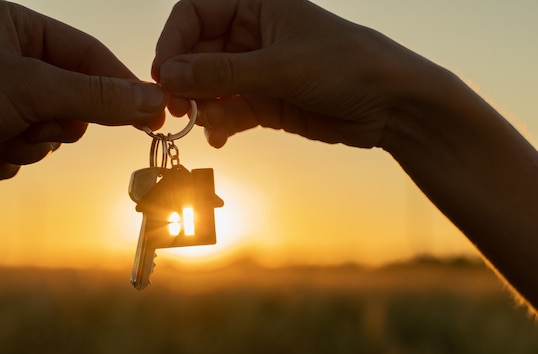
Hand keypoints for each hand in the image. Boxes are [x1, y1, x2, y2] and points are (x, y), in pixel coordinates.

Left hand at [0, 0, 165, 187]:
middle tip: (27, 122)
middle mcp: (8, 59)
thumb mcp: (29, 88)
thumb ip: (96, 95)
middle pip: (72, 101)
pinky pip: (20, 152)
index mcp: (18, 28)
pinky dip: (1, 158)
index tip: (154, 115)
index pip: (90, 55)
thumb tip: (153, 100)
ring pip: (47, 133)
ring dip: (22, 144)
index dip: (122, 87)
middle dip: (49, 123)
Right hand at [152, 0, 430, 148]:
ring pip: (208, 86)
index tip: (166, 76)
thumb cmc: (347, 66)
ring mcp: (256, 70)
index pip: (194, 13)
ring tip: (207, 124)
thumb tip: (170, 76)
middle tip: (180, 109)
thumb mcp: (281, 66)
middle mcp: (251, 35)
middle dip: (185, 82)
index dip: (174, 43)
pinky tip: (221, 137)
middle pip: (196, 53)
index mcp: (255, 5)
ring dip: (201, 107)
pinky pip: (227, 111)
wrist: (391, 105)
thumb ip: (222, 72)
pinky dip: (219, 125)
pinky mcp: (264, 101)